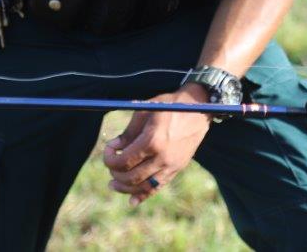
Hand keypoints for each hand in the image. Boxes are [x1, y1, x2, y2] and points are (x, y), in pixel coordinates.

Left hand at [102, 89, 211, 204]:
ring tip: (113, 184)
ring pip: (143, 187)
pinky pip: (158, 187)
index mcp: (152, 141)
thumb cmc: (169, 105)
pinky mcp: (178, 169)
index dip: (109, 158)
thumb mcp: (145, 111)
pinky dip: (143, 196)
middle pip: (131, 177)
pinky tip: (132, 201)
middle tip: (111, 165)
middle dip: (115, 174)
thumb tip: (114, 146)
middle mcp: (162, 158)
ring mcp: (172, 166)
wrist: (199, 109)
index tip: (108, 149)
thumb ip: (128, 132)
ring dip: (125, 188)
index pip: (123, 161)